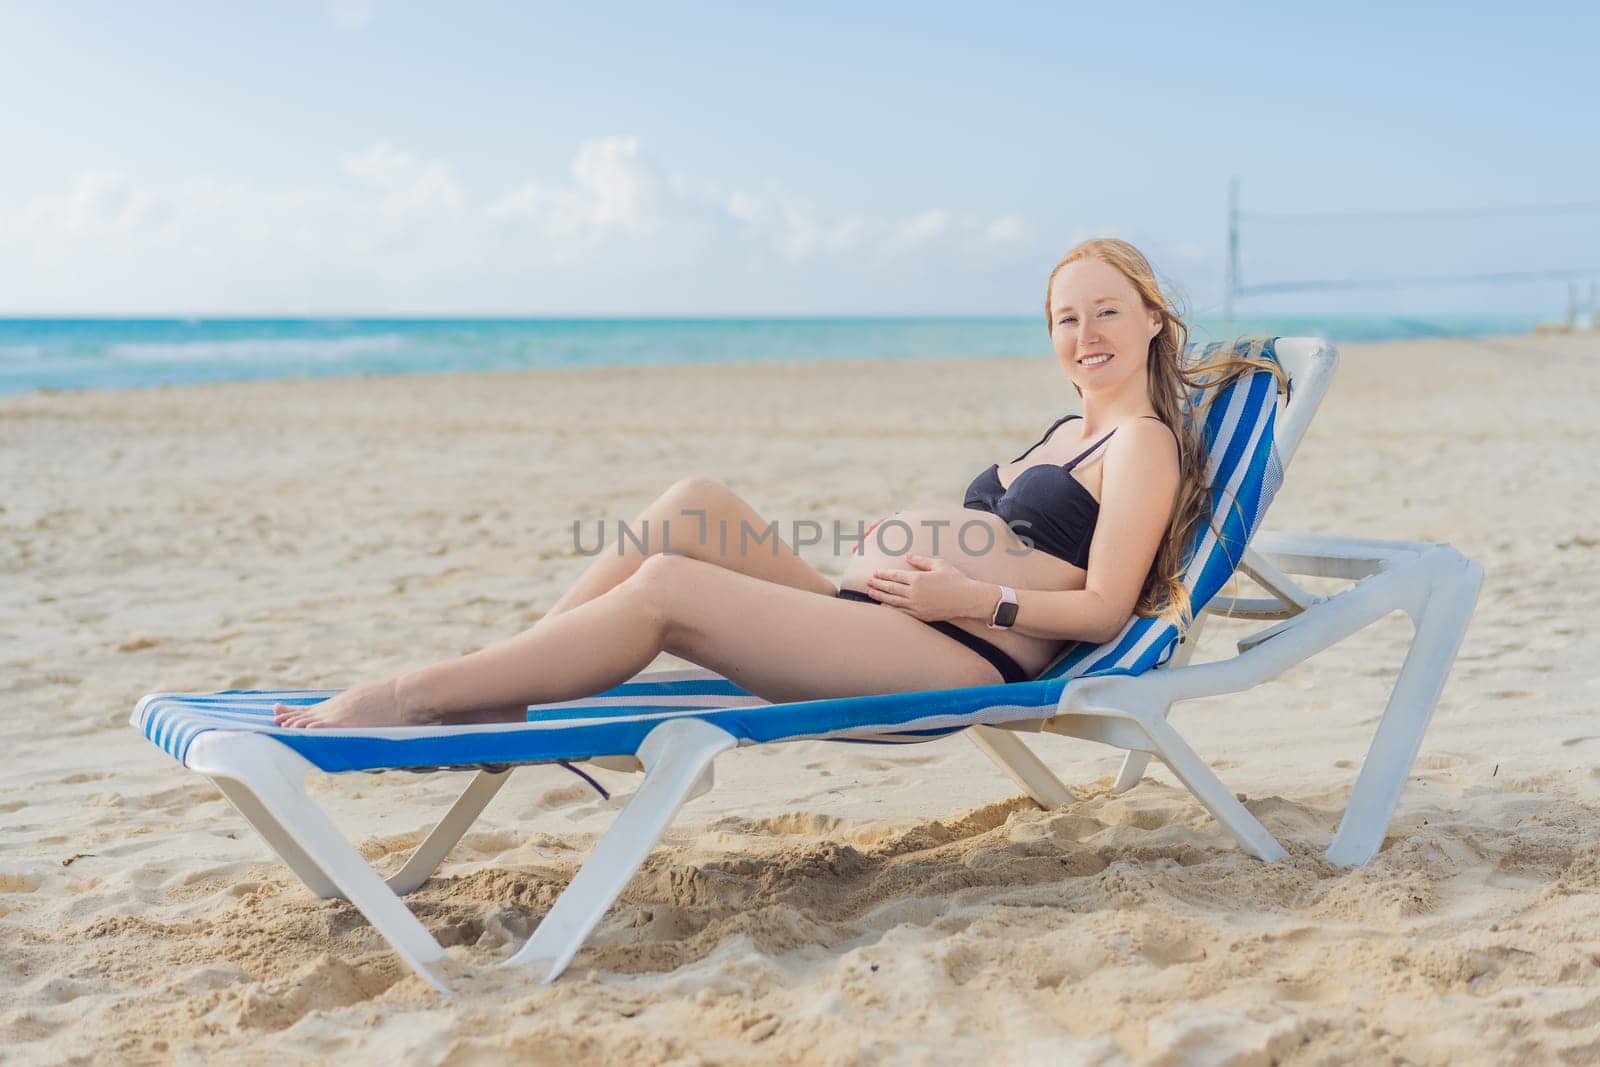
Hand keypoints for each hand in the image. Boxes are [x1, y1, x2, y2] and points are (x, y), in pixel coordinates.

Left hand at [867, 553, 981, 621]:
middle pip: (891, 588)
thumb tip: (907, 556)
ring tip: (870, 593)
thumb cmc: (955, 579)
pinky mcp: (920, 615)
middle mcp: (914, 593)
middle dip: (878, 584)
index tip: (875, 572)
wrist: (967, 599)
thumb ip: (921, 560)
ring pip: (893, 601)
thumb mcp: (939, 564)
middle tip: (867, 582)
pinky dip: (890, 609)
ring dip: (880, 596)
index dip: (883, 574)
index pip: (895, 576)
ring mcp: (916, 606)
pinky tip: (883, 606)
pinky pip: (901, 612)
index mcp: (918, 578)